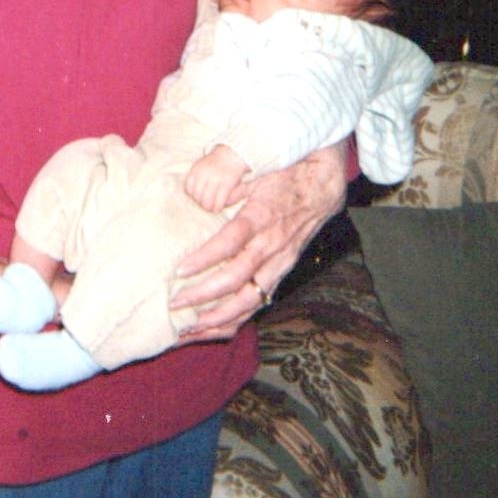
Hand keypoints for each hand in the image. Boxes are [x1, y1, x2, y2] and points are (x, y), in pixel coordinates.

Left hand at [170, 142, 347, 340]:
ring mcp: (278, 264)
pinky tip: (209, 330)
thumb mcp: (258, 167)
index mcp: (263, 216)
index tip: (180, 269)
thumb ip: (228, 178)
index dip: (207, 257)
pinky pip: (256, 305)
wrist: (322, 186)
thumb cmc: (283, 174)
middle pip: (239, 278)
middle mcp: (272, 246)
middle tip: (174, 302)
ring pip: (249, 300)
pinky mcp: (279, 275)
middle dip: (205, 295)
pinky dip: (233, 322)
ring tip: (187, 328)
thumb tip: (197, 191)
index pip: (232, 241)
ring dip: (218, 317)